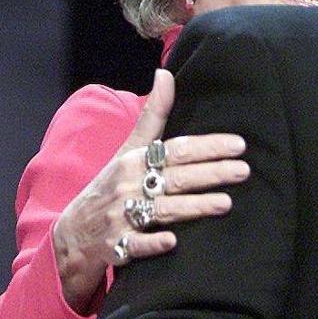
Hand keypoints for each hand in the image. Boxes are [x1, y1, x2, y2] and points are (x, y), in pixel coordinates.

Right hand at [52, 69, 248, 313]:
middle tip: (244, 170)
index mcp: (133, 160)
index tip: (240, 145)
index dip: (208, 147)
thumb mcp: (129, 149)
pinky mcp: (115, 246)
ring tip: (226, 203)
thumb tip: (166, 73)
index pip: (177, 150)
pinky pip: (135, 246)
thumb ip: (153, 115)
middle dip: (211, 174)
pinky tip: (173, 241)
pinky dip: (152, 242)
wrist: (73, 233)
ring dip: (193, 206)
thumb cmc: (112, 184)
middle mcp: (128, 186)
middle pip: (176, 178)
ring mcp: (120, 216)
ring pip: (162, 209)